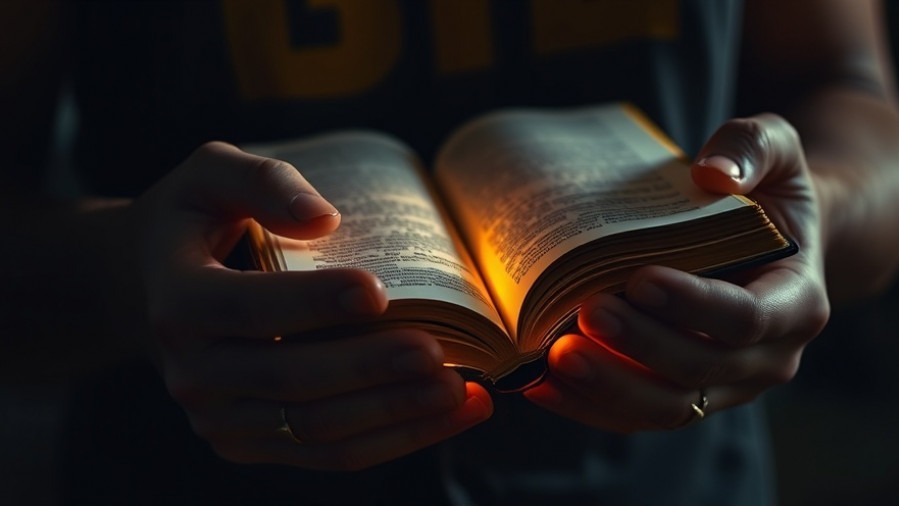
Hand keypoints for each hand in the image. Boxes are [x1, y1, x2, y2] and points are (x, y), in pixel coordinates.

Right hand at [131, 142, 491, 468]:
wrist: (149, 290)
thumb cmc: (195, 222)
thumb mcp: (210, 175)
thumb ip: (261, 181)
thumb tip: (324, 217)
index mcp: (178, 299)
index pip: (247, 306)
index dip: (312, 302)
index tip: (379, 289)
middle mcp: (191, 370)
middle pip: (288, 380)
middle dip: (368, 369)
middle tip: (438, 352)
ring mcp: (219, 415)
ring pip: (314, 429)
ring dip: (392, 415)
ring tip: (460, 392)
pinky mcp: (248, 441)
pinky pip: (324, 452)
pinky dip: (391, 439)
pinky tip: (447, 415)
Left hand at [525, 114, 829, 431]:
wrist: (766, 241)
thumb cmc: (764, 194)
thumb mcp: (773, 151)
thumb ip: (752, 147)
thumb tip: (714, 171)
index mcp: (795, 304)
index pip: (746, 318)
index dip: (693, 305)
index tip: (640, 279)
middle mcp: (765, 359)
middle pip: (699, 368)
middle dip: (639, 343)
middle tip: (586, 310)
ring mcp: (722, 386)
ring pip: (665, 407)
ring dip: (608, 386)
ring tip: (555, 357)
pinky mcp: (680, 396)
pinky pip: (633, 416)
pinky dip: (587, 405)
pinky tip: (540, 384)